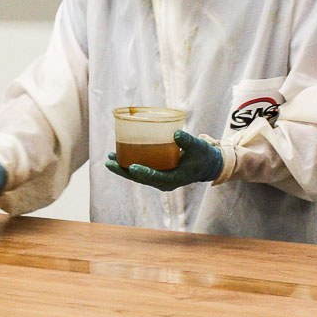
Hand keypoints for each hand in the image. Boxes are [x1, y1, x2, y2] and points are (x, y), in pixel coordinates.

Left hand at [106, 131, 222, 191]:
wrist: (207, 164)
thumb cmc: (203, 155)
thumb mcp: (199, 148)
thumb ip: (188, 141)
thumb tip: (176, 133)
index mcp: (175, 179)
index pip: (156, 178)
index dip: (143, 173)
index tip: (131, 166)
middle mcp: (164, 182)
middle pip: (140, 179)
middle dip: (123, 171)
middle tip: (109, 162)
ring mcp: (160, 179)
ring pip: (137, 176)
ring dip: (122, 168)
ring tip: (109, 158)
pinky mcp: (157, 174)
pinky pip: (141, 171)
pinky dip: (129, 164)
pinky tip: (119, 155)